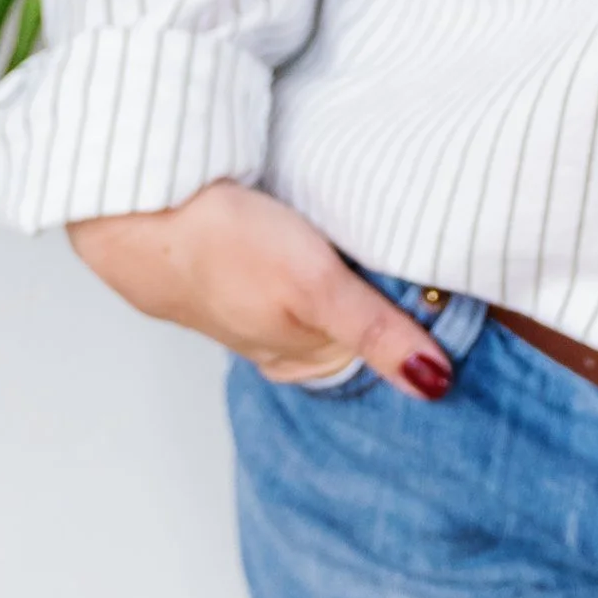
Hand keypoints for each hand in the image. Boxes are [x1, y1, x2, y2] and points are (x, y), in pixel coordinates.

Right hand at [67, 179, 453, 402]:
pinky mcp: (237, 267)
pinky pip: (294, 276)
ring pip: (324, 307)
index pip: (380, 361)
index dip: (417, 338)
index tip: (458, 317)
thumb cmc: (225, 249)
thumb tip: (435, 385)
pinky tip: (321, 243)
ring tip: (385, 262)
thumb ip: (375, 333)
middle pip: (354, 336)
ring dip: (352, 288)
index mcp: (303, 357)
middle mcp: (281, 341)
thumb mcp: (315, 289)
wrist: (139, 213)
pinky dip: (316, 264)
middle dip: (392, 318)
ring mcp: (255, 306)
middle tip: (435, 285)